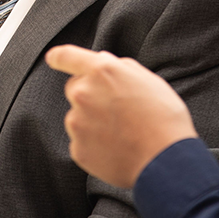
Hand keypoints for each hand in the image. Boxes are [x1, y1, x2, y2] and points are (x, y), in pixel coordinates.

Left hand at [45, 45, 198, 188]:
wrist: (166, 160)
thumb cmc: (164, 119)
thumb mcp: (149, 81)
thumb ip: (122, 68)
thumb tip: (107, 64)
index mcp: (102, 71)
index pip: (69, 56)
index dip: (59, 56)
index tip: (52, 58)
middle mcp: (83, 93)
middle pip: (74, 89)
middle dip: (90, 95)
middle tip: (116, 109)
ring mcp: (77, 123)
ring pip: (78, 117)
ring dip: (93, 122)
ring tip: (123, 133)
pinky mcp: (78, 149)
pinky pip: (82, 142)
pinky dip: (95, 145)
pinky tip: (117, 148)